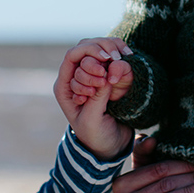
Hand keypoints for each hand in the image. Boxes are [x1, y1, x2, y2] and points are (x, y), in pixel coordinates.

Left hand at [54, 38, 133, 161]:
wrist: (110, 145)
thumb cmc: (96, 136)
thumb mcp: (92, 121)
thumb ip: (96, 99)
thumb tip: (105, 75)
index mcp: (65, 87)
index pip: (72, 57)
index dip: (89, 52)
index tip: (106, 60)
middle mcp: (76, 76)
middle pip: (85, 47)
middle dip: (101, 51)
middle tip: (115, 64)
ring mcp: (93, 73)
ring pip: (98, 47)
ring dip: (112, 50)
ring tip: (123, 59)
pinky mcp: (107, 74)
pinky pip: (112, 55)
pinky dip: (121, 52)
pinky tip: (128, 57)